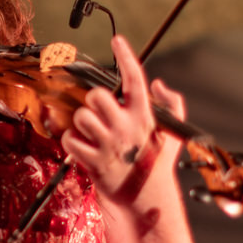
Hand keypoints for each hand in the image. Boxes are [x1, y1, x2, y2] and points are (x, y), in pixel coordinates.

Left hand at [61, 35, 184, 204]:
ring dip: (82, 124)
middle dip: (94, 102)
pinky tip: (82, 149)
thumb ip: (172, 105)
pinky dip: (71, 142)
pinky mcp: (93, 161)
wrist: (146, 201)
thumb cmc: (156, 165)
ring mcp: (109, 145)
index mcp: (145, 117)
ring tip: (93, 136)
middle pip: (97, 96)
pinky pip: (70, 139)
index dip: (126, 57)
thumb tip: (159, 83)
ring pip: (81, 117)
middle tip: (100, 115)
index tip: (117, 40)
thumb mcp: (173, 135)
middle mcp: (126, 127)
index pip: (135, 79)